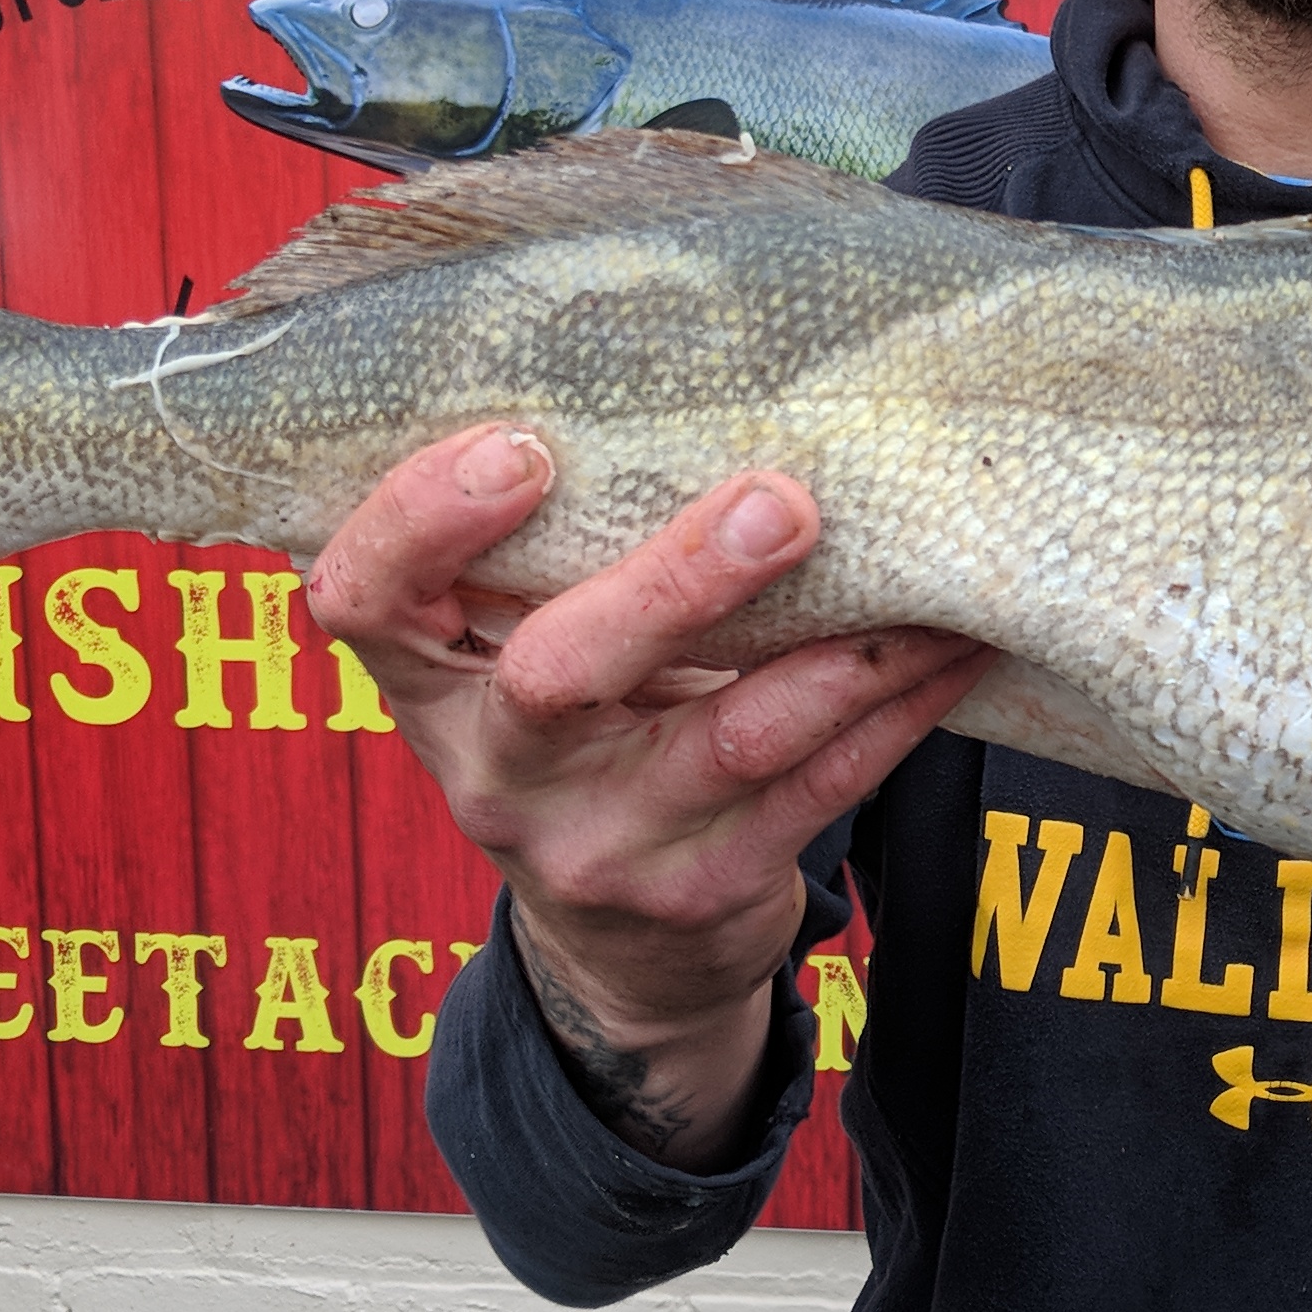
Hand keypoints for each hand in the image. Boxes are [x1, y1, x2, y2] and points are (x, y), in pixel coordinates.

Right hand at [305, 428, 991, 1169]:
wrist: (620, 948)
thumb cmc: (579, 737)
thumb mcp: (517, 657)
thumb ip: (552, 556)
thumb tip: (686, 363)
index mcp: (431, 686)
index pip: (363, 602)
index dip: (419, 523)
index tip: (517, 447)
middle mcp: (498, 773)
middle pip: (556, 676)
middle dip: (672, 584)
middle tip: (777, 502)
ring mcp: (602, 844)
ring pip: (727, 741)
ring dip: (837, 652)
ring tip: (912, 577)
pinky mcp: (706, 891)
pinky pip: (818, 790)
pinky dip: (894, 710)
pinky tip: (948, 647)